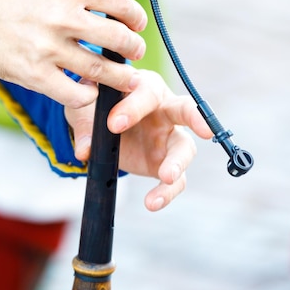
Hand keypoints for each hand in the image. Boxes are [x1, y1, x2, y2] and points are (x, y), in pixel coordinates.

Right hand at [0, 0, 146, 106]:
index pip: (119, 3)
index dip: (136, 16)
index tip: (137, 24)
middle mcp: (61, 17)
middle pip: (117, 38)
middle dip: (134, 47)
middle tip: (136, 52)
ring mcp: (47, 48)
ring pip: (100, 69)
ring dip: (120, 77)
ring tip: (127, 78)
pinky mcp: (34, 75)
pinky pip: (73, 94)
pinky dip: (88, 95)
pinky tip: (91, 90)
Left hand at [65, 70, 212, 210]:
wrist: (98, 125)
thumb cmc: (96, 105)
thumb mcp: (84, 108)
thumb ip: (85, 125)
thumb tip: (85, 150)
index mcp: (145, 87)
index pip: (147, 92)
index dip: (134, 106)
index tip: (113, 124)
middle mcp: (165, 110)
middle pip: (186, 110)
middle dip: (196, 118)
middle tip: (204, 131)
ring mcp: (169, 138)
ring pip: (185, 148)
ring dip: (178, 163)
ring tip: (166, 177)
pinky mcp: (165, 163)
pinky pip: (175, 180)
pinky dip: (166, 192)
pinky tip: (153, 203)